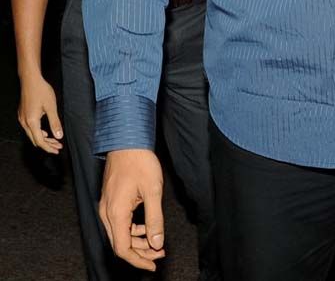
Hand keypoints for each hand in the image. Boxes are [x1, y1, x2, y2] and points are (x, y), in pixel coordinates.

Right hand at [18, 75, 62, 152]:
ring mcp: (22, 118)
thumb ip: (55, 122)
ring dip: (43, 138)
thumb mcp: (51, 107)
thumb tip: (59, 136)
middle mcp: (24, 122)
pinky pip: (29, 128)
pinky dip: (38, 132)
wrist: (30, 80)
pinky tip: (45, 132)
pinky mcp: (22, 114)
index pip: (40, 141)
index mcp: (31, 122)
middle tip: (58, 146)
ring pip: (32, 134)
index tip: (57, 149)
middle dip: (47, 144)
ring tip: (54, 140)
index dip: (49, 147)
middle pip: (35, 140)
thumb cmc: (41, 91)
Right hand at [100, 149, 164, 271]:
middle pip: (119, 243)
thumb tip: (157, 243)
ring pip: (118, 233)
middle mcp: (106, 212)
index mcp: (115, 212)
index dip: (138, 260)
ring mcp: (106, 205)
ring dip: (136, 240)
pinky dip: (131, 229)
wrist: (126, 139)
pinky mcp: (109, 199)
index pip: (123, 248)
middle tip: (159, 252)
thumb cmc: (139, 161)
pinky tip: (145, 225)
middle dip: (140, 252)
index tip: (153, 264)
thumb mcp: (153, 191)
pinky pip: (118, 222)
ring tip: (155, 240)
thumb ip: (154, 219)